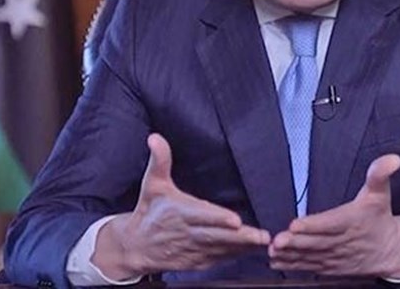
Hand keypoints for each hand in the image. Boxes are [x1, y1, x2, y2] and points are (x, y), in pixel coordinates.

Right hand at [92, 133, 270, 279]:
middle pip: (217, 236)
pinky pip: (219, 259)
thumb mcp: (152, 184)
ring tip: (263, 242)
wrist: (136, 246)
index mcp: (180, 212)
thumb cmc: (149, 211)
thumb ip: (160, 160)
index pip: (201, 215)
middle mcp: (188, 233)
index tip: (236, 220)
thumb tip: (155, 138)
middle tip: (260, 236)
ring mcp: (193, 250)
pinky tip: (251, 250)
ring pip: (221, 249)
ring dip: (242, 247)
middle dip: (239, 237)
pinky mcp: (198, 262)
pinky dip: (235, 256)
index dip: (218, 219)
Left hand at [268, 154, 399, 277]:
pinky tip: (277, 261)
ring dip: (291, 255)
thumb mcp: (381, 193)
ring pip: (311, 256)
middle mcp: (343, 241)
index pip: (332, 223)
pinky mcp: (330, 267)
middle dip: (296, 242)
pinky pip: (310, 267)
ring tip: (273, 251)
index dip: (314, 225)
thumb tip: (393, 159)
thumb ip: (380, 174)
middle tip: (278, 240)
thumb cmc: (380, 218)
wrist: (391, 251)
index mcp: (353, 220)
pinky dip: (293, 265)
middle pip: (318, 242)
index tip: (296, 224)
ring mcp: (336, 257)